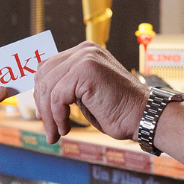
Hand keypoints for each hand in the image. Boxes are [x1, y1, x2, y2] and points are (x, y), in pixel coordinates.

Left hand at [32, 41, 146, 143]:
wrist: (143, 118)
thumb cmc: (118, 111)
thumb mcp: (86, 95)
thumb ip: (68, 89)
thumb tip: (40, 97)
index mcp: (85, 52)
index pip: (48, 67)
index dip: (41, 93)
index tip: (44, 116)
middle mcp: (84, 50)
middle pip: (44, 75)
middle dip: (42, 105)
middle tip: (49, 129)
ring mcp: (85, 57)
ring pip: (48, 87)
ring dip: (49, 115)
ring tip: (57, 133)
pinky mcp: (85, 70)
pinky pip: (57, 96)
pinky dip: (57, 116)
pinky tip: (66, 128)